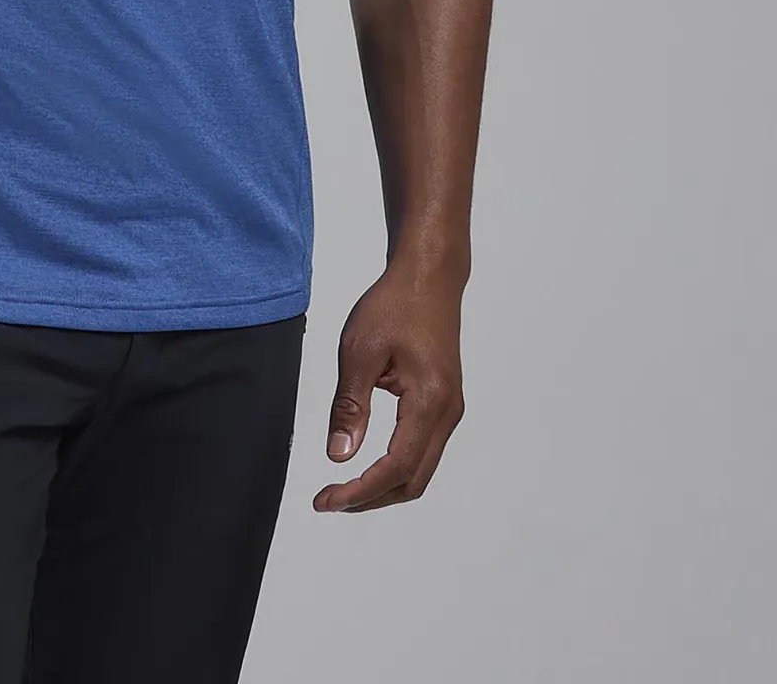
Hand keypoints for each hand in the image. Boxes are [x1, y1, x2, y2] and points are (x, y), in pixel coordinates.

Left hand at [313, 262, 464, 512]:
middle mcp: (448, 413)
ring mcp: (450, 409)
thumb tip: (338, 456)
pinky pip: (423, 450)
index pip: (396, 468)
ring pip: (420, 470)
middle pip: (413, 481)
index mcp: (429, 401)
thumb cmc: (394, 305)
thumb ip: (351, 405)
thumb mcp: (360, 350)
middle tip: (330, 499)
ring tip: (344, 488)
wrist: (428, 277)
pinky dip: (396, 467)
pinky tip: (368, 463)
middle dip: (371, 498)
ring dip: (384, 486)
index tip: (326, 500)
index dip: (360, 492)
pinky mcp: (445, 403)